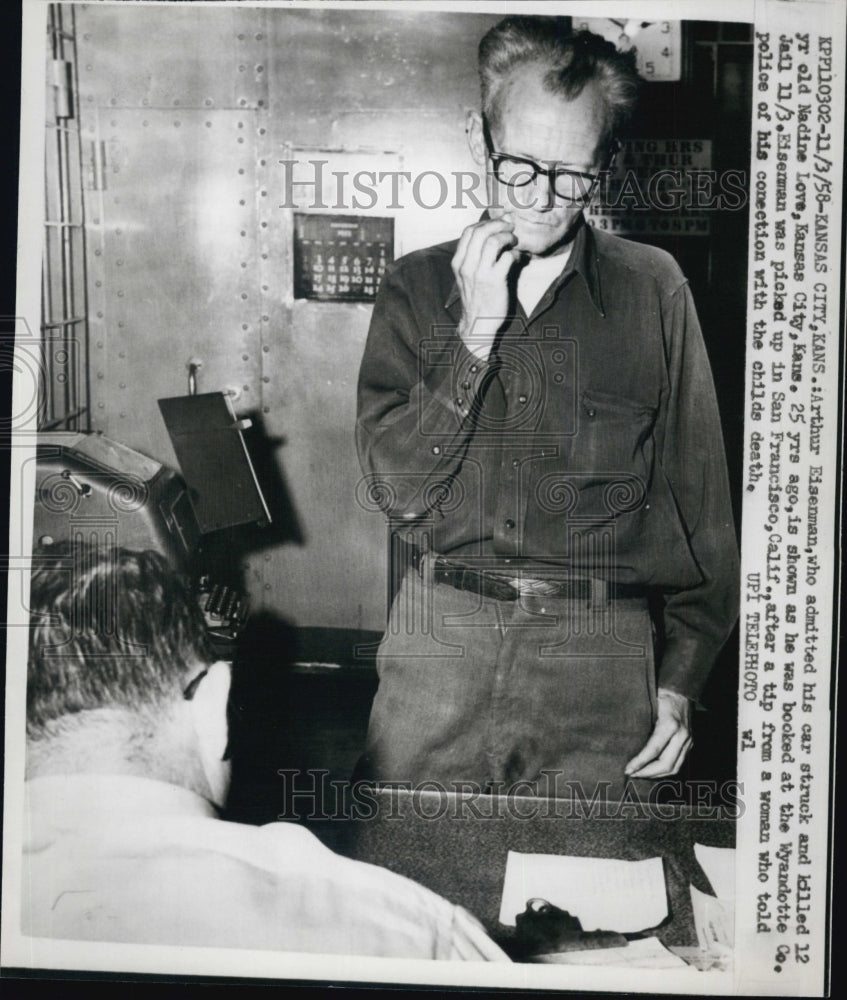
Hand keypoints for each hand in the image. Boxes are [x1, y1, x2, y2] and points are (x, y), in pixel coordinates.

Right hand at [451, 216, 517, 360]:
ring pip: (494, 241)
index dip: (485, 222)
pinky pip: (507, 257)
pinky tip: (517, 258)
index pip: (468, 231)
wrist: (477, 323)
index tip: (498, 223)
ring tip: (514, 241)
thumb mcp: (467, 276)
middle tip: (509, 227)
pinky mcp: (494, 281)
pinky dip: (514, 253)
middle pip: (481, 232)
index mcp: (458, 262)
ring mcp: (480, 273)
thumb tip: (491, 235)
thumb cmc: (476, 298)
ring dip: (508, 237)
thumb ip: (473, 257)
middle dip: (498, 225)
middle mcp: (467, 265)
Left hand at [624, 688, 692, 778]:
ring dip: (656, 775)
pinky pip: (678, 763)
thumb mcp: (648, 703)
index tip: (627, 769)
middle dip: (647, 773)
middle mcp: (682, 735)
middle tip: (631, 774)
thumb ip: (640, 721)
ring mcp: (688, 741)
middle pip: (666, 764)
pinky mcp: (690, 743)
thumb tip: (622, 740)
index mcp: (670, 724)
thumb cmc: (660, 693)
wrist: (682, 688)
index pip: (653, 750)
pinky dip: (665, 770)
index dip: (640, 763)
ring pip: (674, 768)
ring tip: (640, 774)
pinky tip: (652, 769)